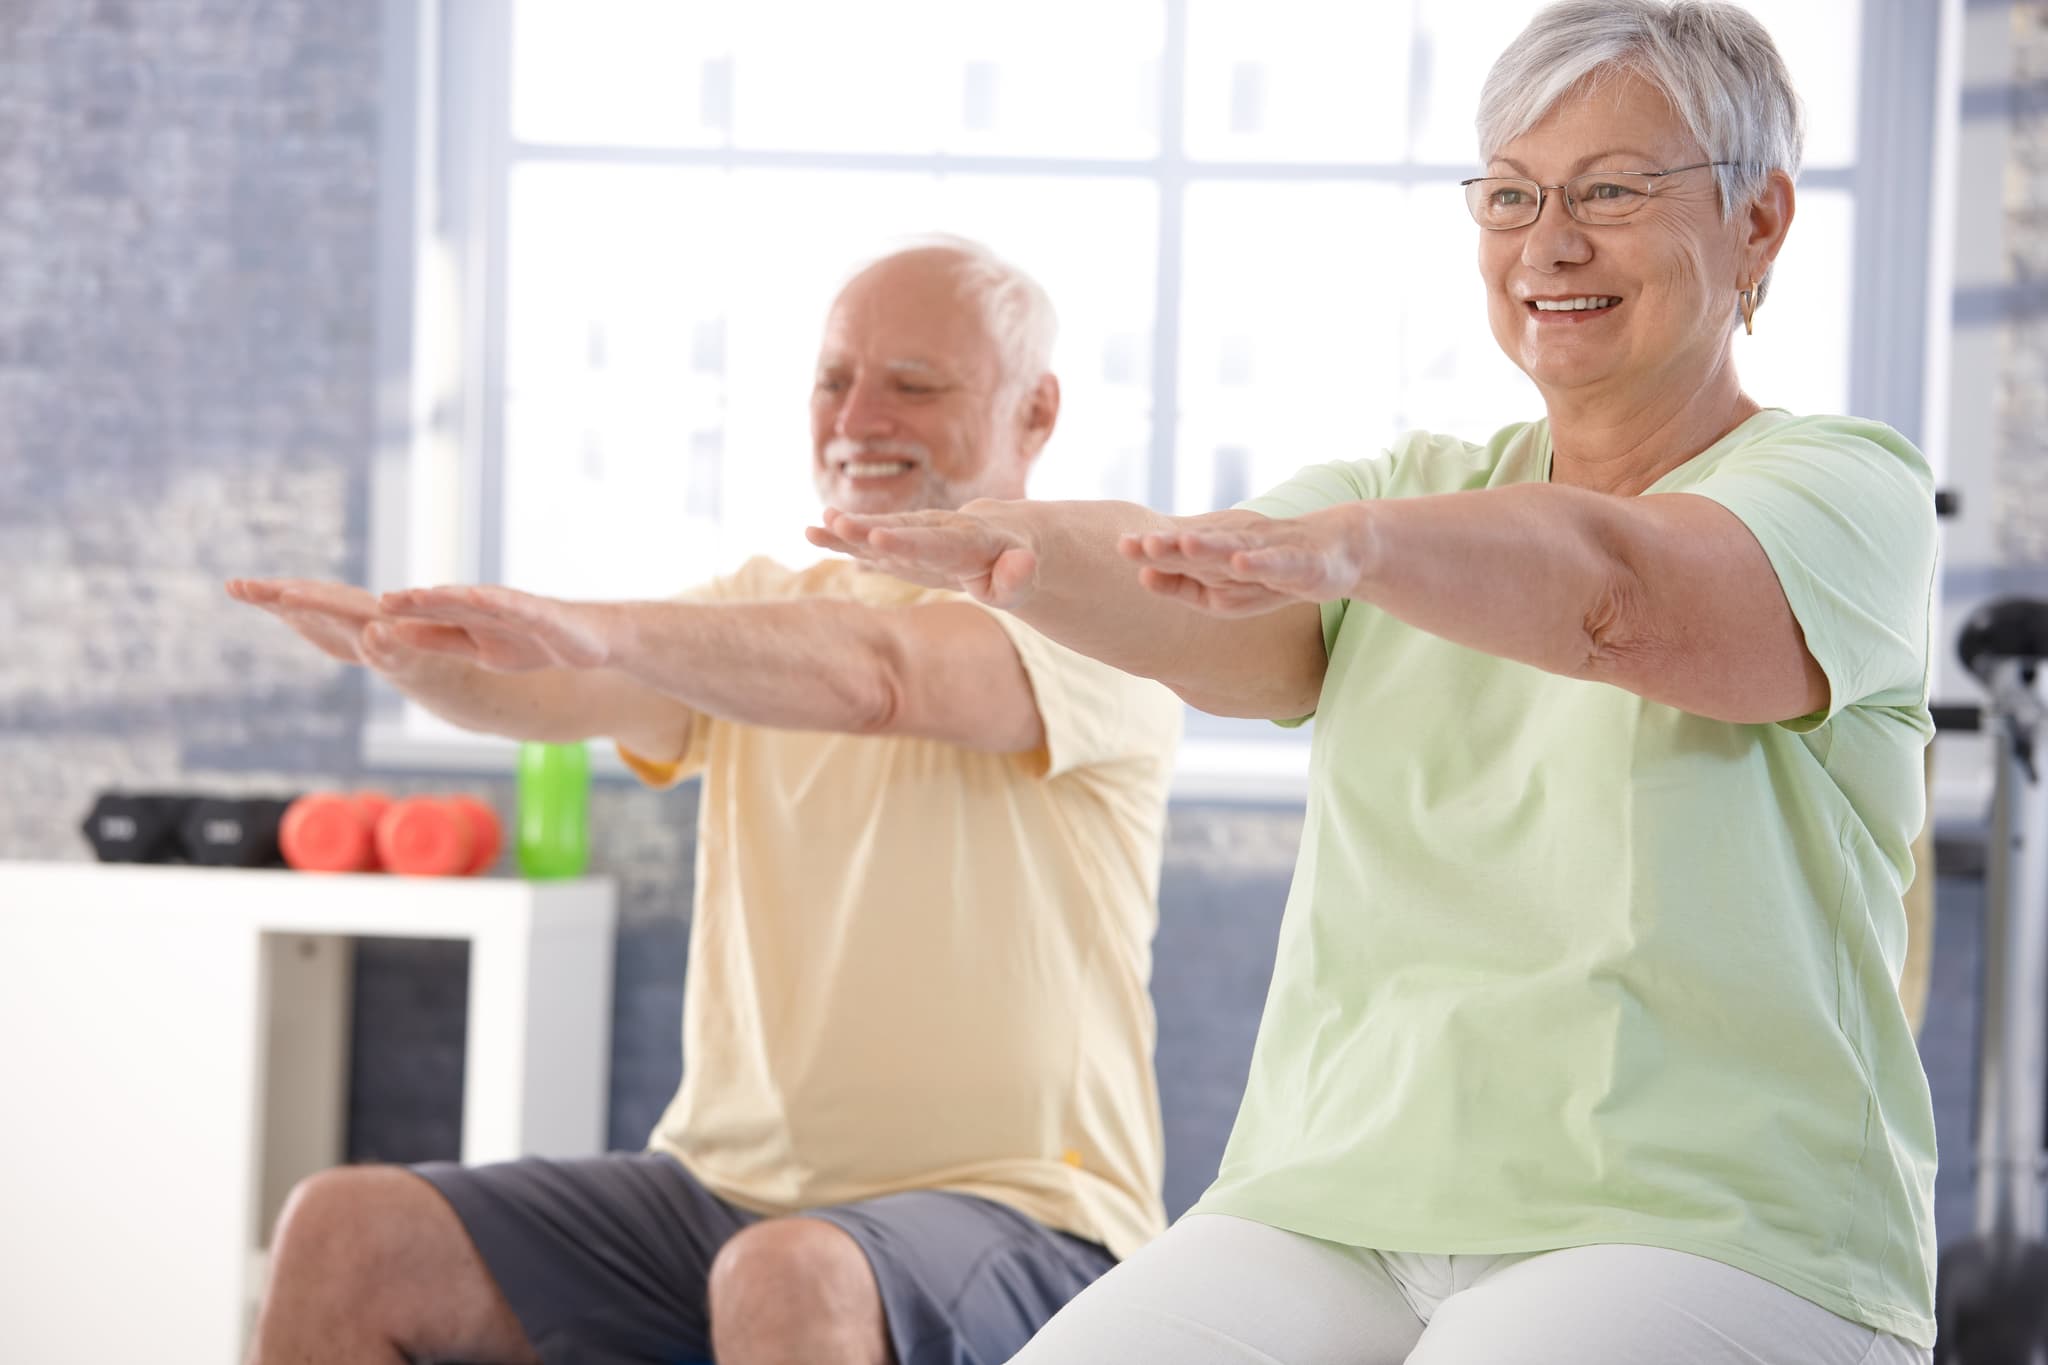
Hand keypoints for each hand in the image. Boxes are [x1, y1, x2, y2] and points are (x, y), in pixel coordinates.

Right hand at [225, 577, 433, 674]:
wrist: (399, 644)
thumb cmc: (404, 655)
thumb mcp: (397, 656)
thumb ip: (385, 646)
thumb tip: (376, 632)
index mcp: (365, 612)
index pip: (337, 606)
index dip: (313, 603)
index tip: (288, 598)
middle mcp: (341, 602)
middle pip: (307, 594)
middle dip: (280, 592)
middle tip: (248, 587)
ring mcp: (322, 604)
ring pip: (291, 594)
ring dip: (265, 591)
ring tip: (235, 586)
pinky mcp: (309, 612)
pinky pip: (282, 603)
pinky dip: (261, 597)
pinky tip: (233, 588)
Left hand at [378, 584, 616, 672]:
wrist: (594, 640)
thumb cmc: (537, 642)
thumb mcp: (481, 650)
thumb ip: (442, 640)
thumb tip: (397, 632)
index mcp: (474, 619)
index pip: (435, 612)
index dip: (406, 610)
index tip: (373, 609)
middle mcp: (492, 607)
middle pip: (450, 601)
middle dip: (419, 600)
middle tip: (384, 600)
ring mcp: (518, 608)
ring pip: (479, 600)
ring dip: (451, 596)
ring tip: (423, 594)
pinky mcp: (544, 614)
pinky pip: (518, 605)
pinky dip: (497, 600)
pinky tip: (477, 596)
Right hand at [808, 500, 1041, 608]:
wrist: (1000, 539)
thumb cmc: (1014, 566)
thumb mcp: (1024, 579)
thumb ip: (1018, 576)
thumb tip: (1022, 563)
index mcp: (968, 539)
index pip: (935, 542)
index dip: (907, 541)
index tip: (878, 537)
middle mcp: (938, 529)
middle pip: (900, 528)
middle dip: (867, 527)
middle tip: (835, 522)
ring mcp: (916, 534)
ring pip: (880, 530)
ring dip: (848, 530)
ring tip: (814, 527)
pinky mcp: (902, 544)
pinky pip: (871, 541)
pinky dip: (846, 538)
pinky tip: (816, 532)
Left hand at [1119, 505, 1369, 617]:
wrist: (1341, 549)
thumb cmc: (1274, 570)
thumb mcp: (1228, 586)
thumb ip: (1187, 583)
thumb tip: (1143, 577)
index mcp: (1220, 556)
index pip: (1181, 556)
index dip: (1154, 552)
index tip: (1122, 545)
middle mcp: (1240, 547)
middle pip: (1200, 547)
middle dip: (1170, 546)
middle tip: (1137, 542)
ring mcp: (1270, 552)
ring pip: (1235, 550)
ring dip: (1209, 547)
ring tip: (1183, 545)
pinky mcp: (1301, 564)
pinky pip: (1277, 564)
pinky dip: (1259, 563)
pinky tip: (1241, 563)